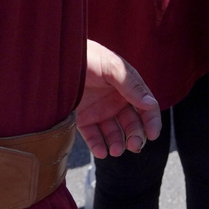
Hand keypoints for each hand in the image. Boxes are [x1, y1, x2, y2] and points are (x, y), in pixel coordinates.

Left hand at [78, 40, 161, 158]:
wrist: (55, 59)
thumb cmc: (87, 57)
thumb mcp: (112, 67)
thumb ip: (131, 85)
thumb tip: (151, 104)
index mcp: (127, 87)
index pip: (145, 107)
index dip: (152, 121)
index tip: (153, 135)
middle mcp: (115, 100)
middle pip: (132, 123)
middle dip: (136, 136)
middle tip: (134, 145)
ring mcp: (99, 111)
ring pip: (114, 133)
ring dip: (118, 144)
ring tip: (116, 150)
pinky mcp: (82, 119)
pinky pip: (93, 136)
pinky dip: (99, 146)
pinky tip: (102, 152)